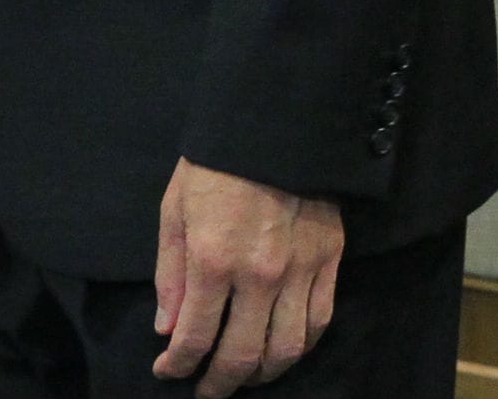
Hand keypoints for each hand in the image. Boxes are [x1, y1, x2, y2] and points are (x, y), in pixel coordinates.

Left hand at [153, 158, 342, 393]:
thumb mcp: (174, 210)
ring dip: (261, 374)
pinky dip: (300, 348)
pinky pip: (318, 323)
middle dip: (219, 383)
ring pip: (286, 350)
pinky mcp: (328, 261)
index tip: (168, 372)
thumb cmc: (213, 163)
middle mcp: (259, 274)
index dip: (179, 364)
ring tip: (243, 378)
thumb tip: (168, 329)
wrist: (272, 124)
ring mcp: (299, 271)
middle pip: (242, 355)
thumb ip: (171, 274)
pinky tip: (281, 352)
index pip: (196, 335)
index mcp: (213, 258)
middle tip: (206, 392)